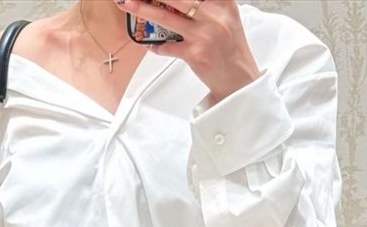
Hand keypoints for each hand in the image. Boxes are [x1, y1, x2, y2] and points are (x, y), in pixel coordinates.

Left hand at [118, 0, 262, 102]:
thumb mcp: (228, 18)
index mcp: (223, 3)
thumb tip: (178, 2)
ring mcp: (203, 34)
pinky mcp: (194, 54)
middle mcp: (214, 15)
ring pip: (166, 17)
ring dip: (143, 9)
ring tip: (127, 3)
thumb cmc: (231, 48)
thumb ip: (209, 4)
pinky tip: (150, 45)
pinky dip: (156, 46)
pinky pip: (167, 47)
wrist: (238, 80)